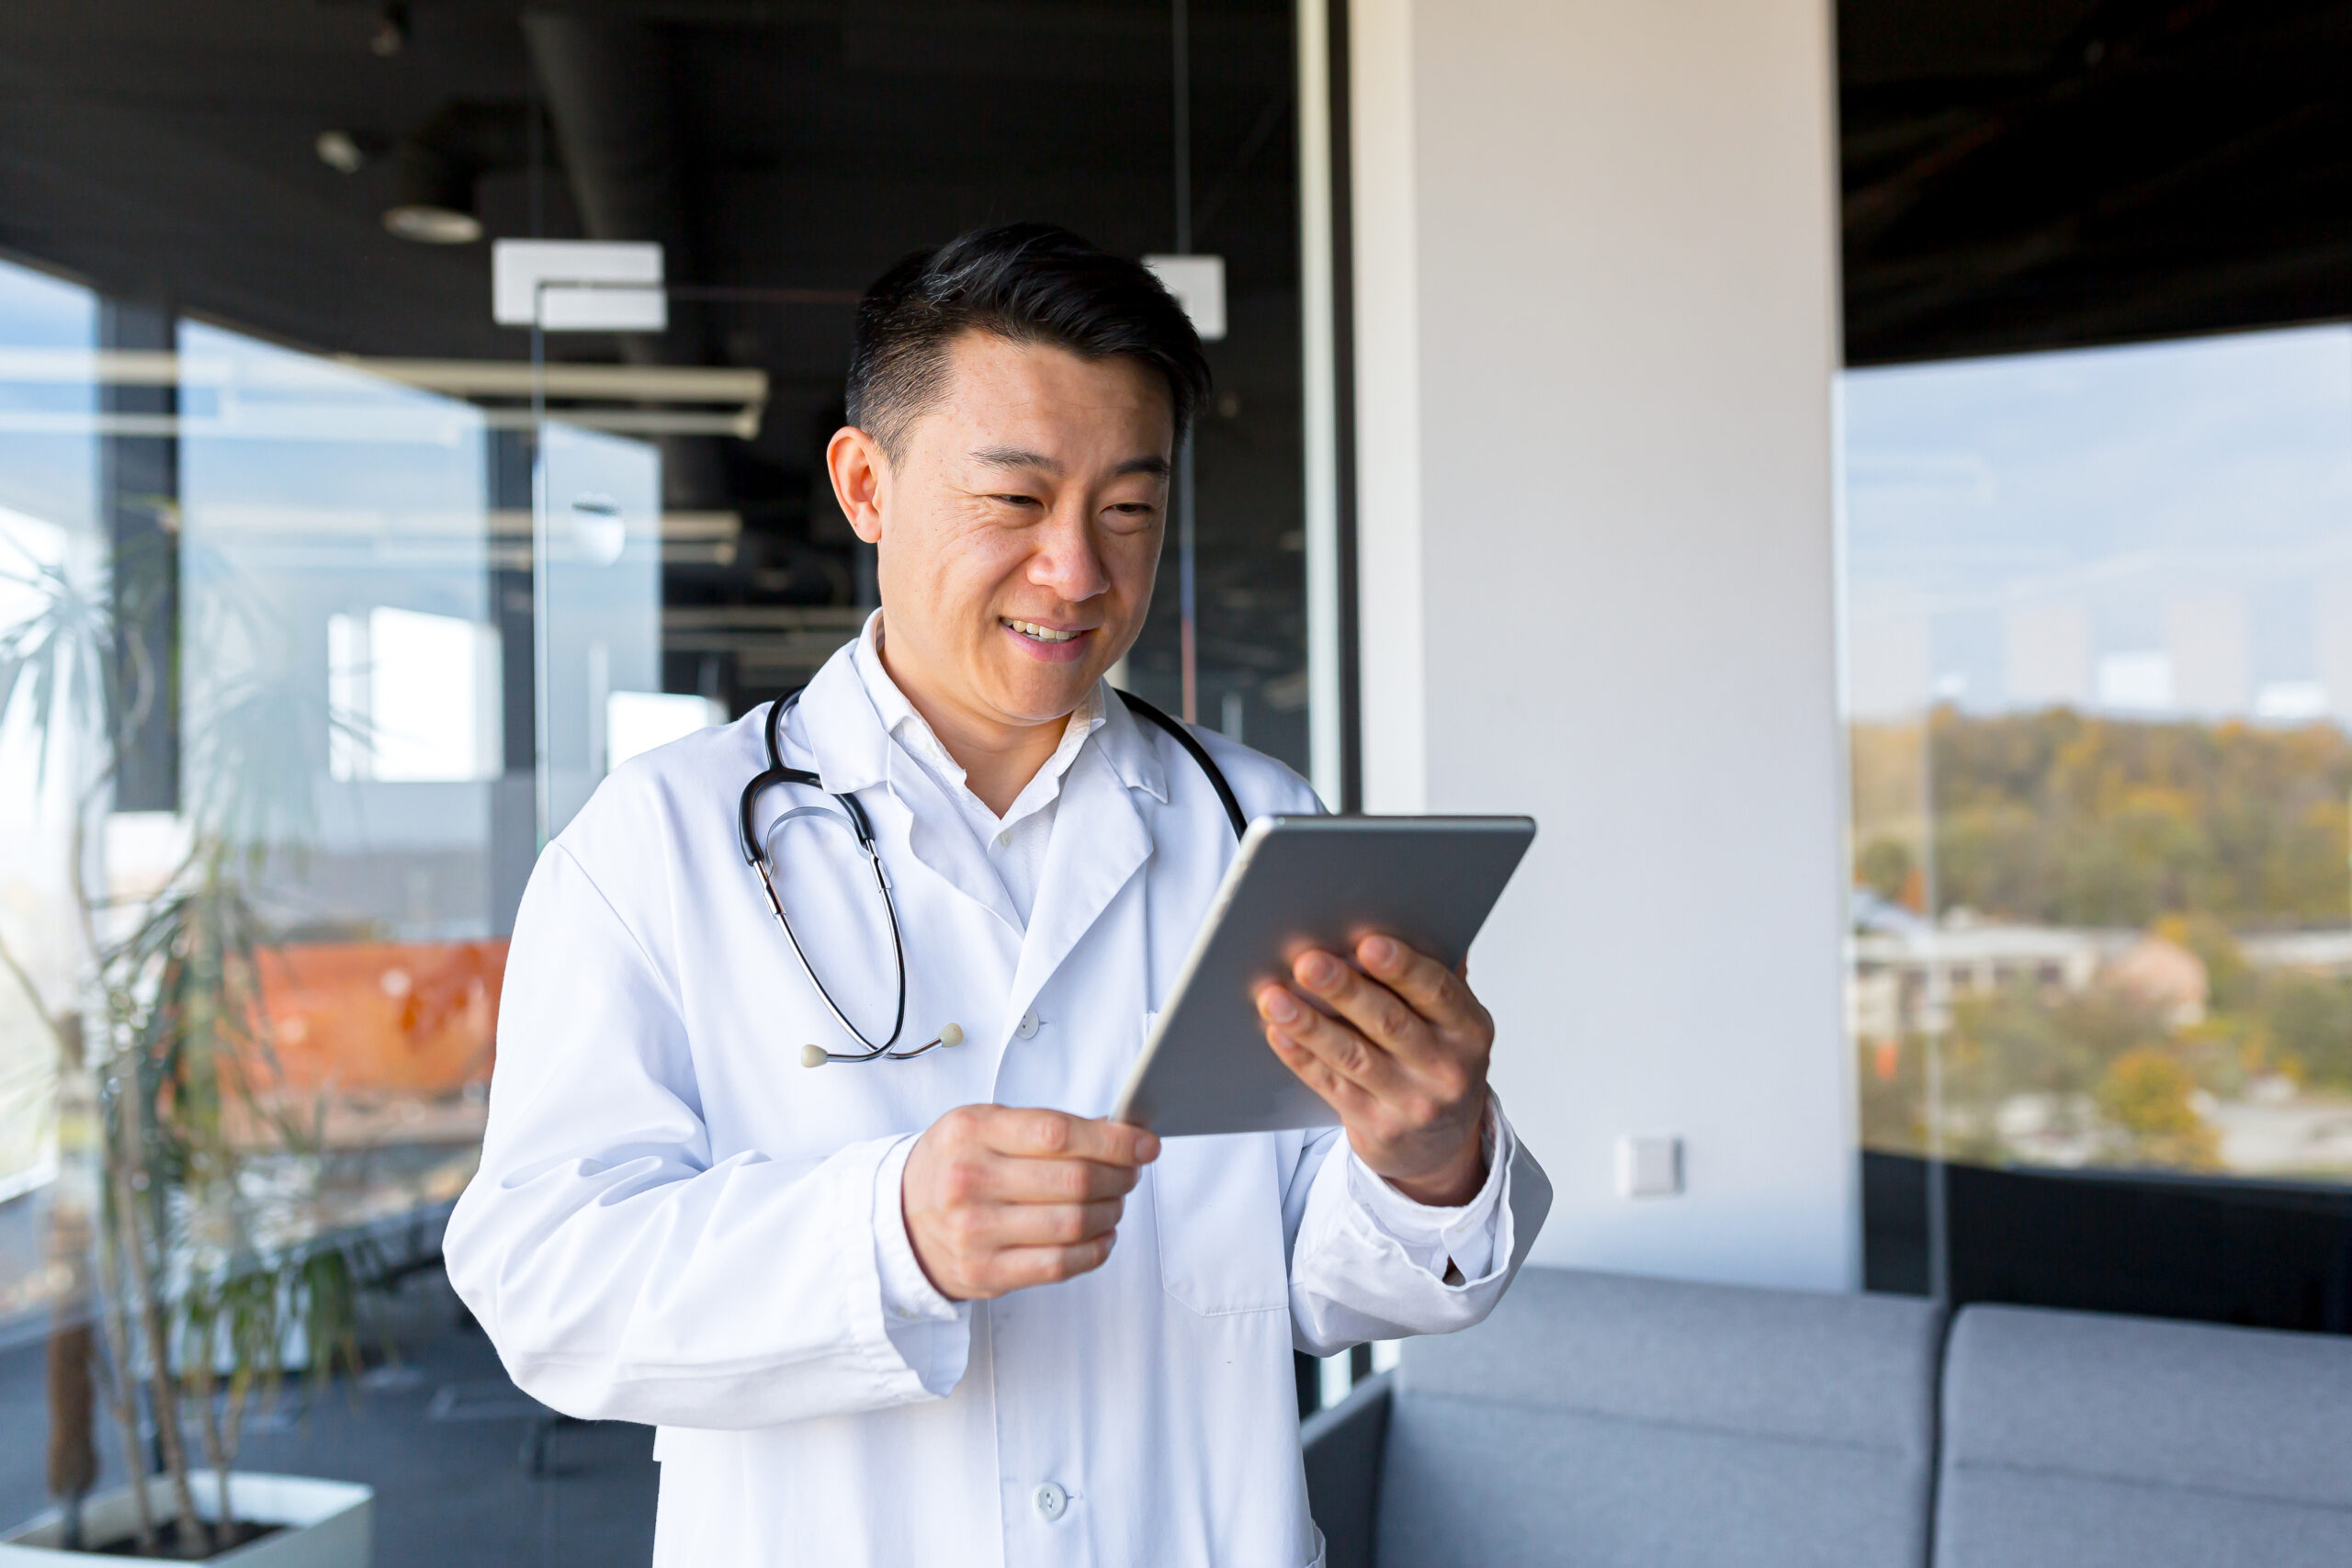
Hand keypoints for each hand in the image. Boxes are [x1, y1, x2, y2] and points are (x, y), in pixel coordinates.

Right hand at [901, 1105, 1159, 1300]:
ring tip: (1115, 1203)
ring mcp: (975, 1231)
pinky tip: (1101, 1236)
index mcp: (971, 1130)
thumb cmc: (954, 1165)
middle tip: (1131, 1174)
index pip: (1058, 1133)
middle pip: (1074, 1181)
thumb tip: (1117, 1132)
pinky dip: (1095, 1250)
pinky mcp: (986, 1274)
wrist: (898, 1221)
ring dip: (1111, 1213)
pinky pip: (1061, 1265)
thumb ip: (1044, 1127)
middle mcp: (969, 1180)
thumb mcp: (983, 1125)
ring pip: (1074, 1224)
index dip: (1114, 1140)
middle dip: (1119, 1177)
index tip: (1146, 1144)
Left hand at [1257, 936, 1493, 1206]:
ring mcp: (1415, 1104)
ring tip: (1275, 997)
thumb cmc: (1437, 1060)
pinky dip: (1302, 1058)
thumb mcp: (1451, 1023)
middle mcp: (1448, 1068)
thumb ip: (1430, 979)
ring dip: (1311, 1025)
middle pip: (1390, 1023)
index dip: (1402, 966)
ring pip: (1354, 1057)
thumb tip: (1399, 918)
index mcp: (1469, 1029)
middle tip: (1307, 962)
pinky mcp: (1380, 1129)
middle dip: (1345, 990)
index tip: (1367, 943)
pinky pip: (1333, 1088)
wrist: (1443, 1144)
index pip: (1437, 991)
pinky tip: (1278, 1033)